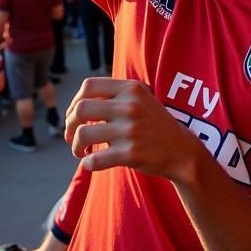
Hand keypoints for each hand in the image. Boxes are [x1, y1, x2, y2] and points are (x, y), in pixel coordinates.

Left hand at [64, 77, 206, 183]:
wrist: (181, 150)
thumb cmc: (153, 125)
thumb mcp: (140, 99)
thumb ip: (114, 96)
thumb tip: (76, 105)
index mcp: (131, 88)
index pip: (88, 86)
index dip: (74, 101)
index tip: (73, 116)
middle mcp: (130, 105)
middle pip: (81, 109)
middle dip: (69, 125)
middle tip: (71, 137)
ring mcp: (130, 129)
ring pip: (83, 134)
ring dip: (76, 146)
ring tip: (81, 152)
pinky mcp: (131, 153)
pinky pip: (94, 160)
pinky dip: (88, 163)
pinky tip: (93, 163)